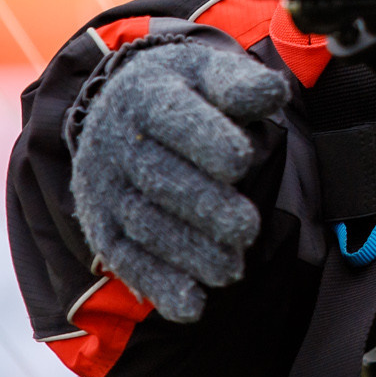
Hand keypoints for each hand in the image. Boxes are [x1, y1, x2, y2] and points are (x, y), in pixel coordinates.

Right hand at [69, 39, 289, 322]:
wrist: (120, 107)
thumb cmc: (185, 90)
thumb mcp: (209, 71)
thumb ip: (240, 84)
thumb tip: (274, 91)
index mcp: (145, 94)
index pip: (173, 117)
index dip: (206, 139)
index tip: (242, 160)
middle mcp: (115, 141)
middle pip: (159, 178)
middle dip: (204, 207)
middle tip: (247, 229)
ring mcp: (104, 187)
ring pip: (144, 224)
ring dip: (187, 252)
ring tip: (231, 270)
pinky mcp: (101, 225)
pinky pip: (125, 259)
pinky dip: (158, 285)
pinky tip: (192, 305)